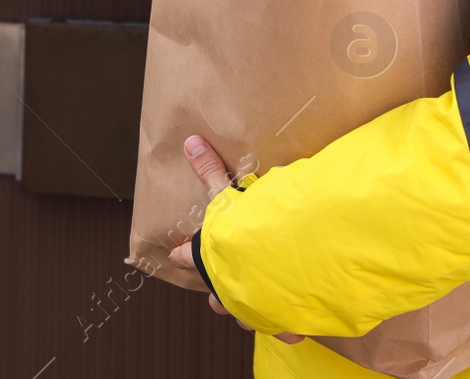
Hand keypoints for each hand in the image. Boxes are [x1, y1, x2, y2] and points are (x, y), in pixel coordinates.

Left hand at [167, 134, 304, 344]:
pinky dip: (289, 325)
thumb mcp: (227, 195)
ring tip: (254, 309)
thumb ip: (210, 171)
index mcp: (211, 259)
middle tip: (218, 292)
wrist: (283, 262)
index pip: (190, 256)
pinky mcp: (284, 320)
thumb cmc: (251, 229)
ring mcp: (254, 308)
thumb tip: (190, 141)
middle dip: (218, 295)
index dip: (183, 254)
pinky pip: (286, 327)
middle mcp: (228, 288)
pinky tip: (294, 323)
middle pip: (218, 297)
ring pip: (247, 317)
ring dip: (248, 313)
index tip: (175, 255)